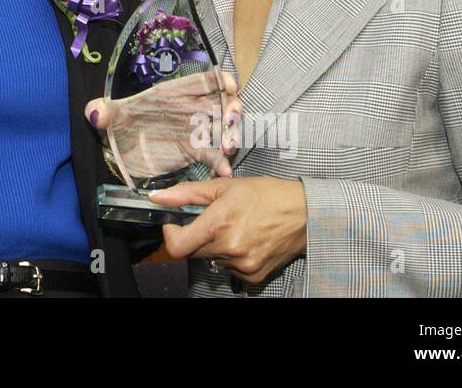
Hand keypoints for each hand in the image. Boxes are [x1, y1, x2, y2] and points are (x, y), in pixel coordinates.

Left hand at [84, 68, 241, 178]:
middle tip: (228, 123)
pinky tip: (223, 171)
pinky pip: (213, 155)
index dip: (220, 79)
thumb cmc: (118, 126)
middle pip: (221, 102)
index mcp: (174, 93)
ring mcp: (195, 131)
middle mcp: (190, 109)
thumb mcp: (108, 116)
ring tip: (227, 148)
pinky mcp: (194, 152)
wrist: (118, 152)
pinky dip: (221, 162)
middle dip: (232, 109)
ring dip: (232, 135)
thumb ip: (102, 111)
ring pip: (224, 128)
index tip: (230, 86)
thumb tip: (94, 112)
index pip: (203, 80)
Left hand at [150, 177, 307, 284]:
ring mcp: (242, 265)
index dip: (170, 234)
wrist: (304, 213)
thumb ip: (186, 193)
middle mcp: (228, 248)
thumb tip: (157, 197)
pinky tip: (246, 240)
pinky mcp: (253, 275)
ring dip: (215, 246)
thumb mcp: (223, 186)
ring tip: (235, 227)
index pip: (176, 246)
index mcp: (218, 224)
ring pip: (211, 259)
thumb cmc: (265, 194)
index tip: (176, 224)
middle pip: (193, 251)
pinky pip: (230, 268)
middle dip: (196, 236)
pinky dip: (231, 256)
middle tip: (212, 220)